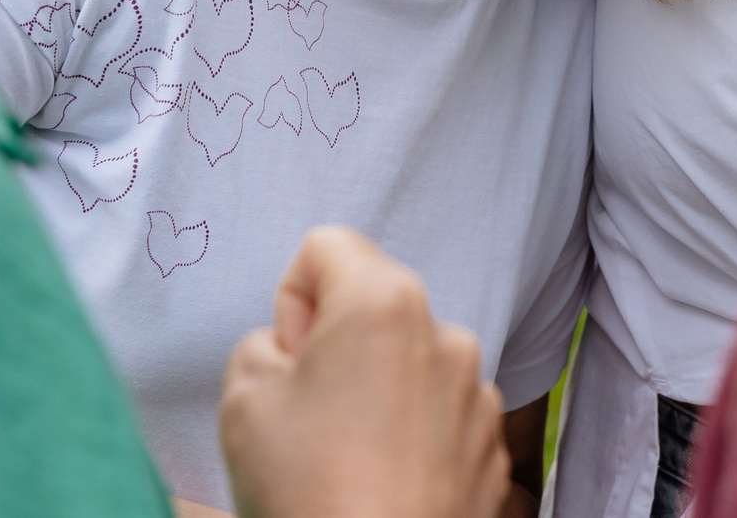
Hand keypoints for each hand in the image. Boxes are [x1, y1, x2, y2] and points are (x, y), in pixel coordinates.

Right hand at [219, 228, 510, 517]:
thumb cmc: (310, 489)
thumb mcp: (242, 401)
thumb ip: (261, 347)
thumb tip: (292, 353)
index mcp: (385, 302)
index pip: (327, 247)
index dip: (290, 303)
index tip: (286, 362)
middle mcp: (446, 333)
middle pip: (374, 311)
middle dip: (336, 352)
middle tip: (307, 418)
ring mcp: (478, 393)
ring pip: (409, 368)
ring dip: (377, 398)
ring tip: (345, 464)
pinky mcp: (494, 448)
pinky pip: (440, 419)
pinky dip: (412, 441)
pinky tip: (383, 486)